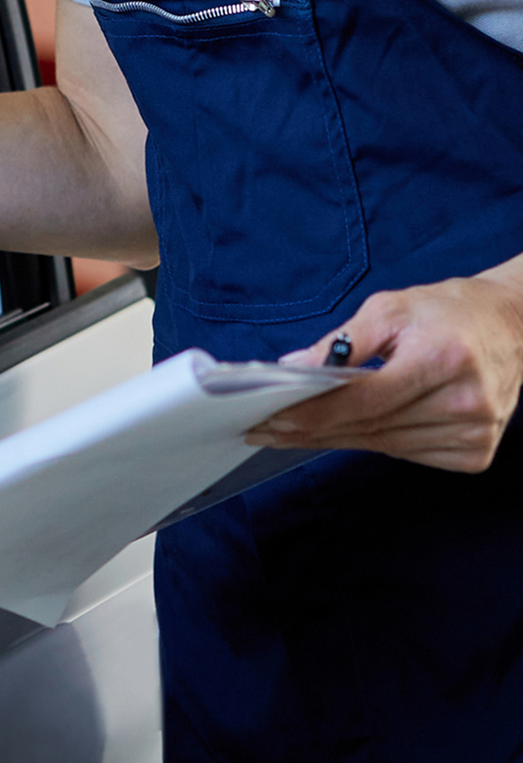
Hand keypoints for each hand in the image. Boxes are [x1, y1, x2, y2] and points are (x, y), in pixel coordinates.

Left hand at [246, 274, 522, 471]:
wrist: (510, 326)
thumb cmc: (446, 311)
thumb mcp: (389, 308)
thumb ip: (341, 342)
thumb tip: (292, 369)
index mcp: (443, 358)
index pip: (365, 399)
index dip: (314, 412)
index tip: (270, 419)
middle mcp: (465, 401)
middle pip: (371, 427)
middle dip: (311, 429)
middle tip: (264, 430)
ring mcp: (475, 433)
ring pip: (385, 446)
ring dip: (337, 439)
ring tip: (294, 432)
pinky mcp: (476, 453)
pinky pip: (408, 454)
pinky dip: (375, 442)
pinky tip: (350, 431)